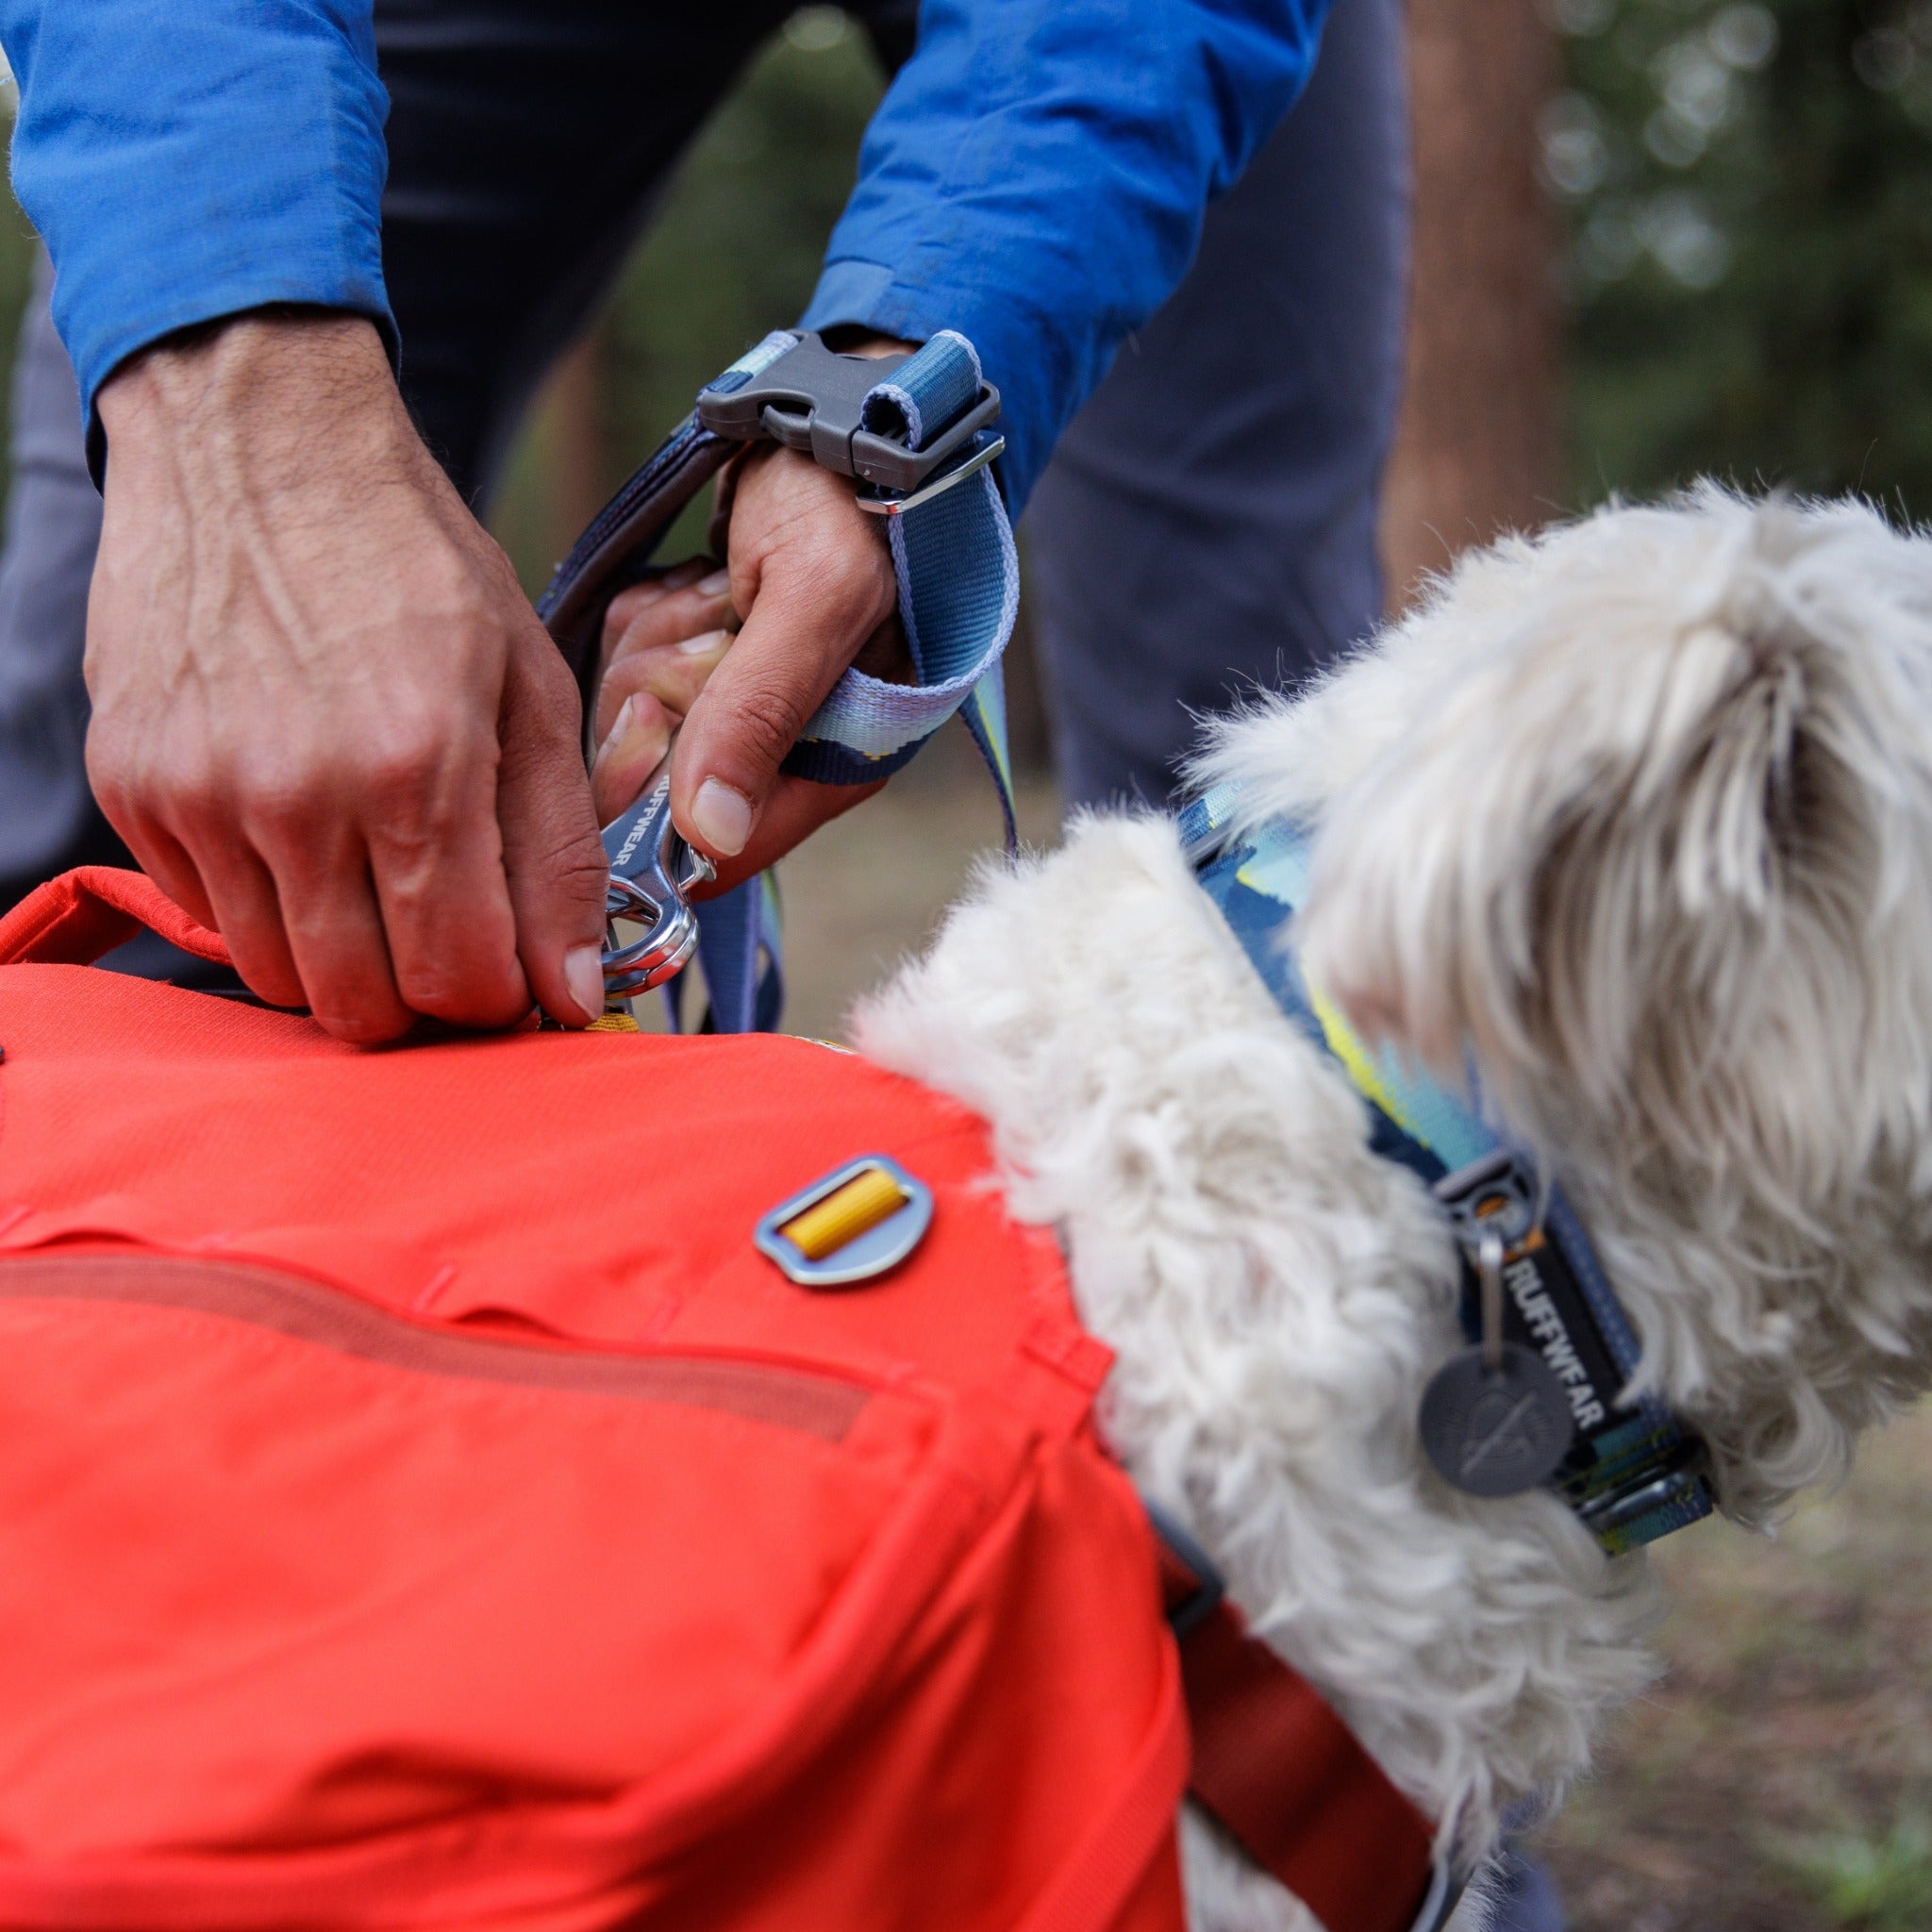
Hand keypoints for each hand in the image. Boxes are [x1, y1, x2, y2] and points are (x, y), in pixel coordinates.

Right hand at [88, 313, 608, 1041]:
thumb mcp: (532, 690)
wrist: (259, 447)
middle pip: (363, 1008)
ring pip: (279, 980)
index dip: (500, 996)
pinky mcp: (131, 787)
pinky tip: (299, 828)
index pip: (460, 981)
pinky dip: (263, 905)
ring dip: (341, 961)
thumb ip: (559, 852)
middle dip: (422, 998)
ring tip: (373, 878)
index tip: (512, 967)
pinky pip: (206, 916)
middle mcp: (296, 796)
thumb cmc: (418, 568)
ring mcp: (198, 796)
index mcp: (417, 767)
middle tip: (446, 936)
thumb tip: (572, 990)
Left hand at [602, 337, 916, 889]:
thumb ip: (761, 711)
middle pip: (663, 781)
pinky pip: (639, 666)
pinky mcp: (717, 665)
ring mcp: (751, 710)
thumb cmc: (857, 496)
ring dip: (658, 641)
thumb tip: (713, 836)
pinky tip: (700, 579)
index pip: (717, 850)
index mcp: (842, 764)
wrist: (857, 407)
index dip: (660, 799)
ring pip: (642, 718)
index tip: (655, 713)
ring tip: (717, 584)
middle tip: (712, 611)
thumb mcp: (815, 593)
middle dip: (665, 689)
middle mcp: (795, 755)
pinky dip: (654, 615)